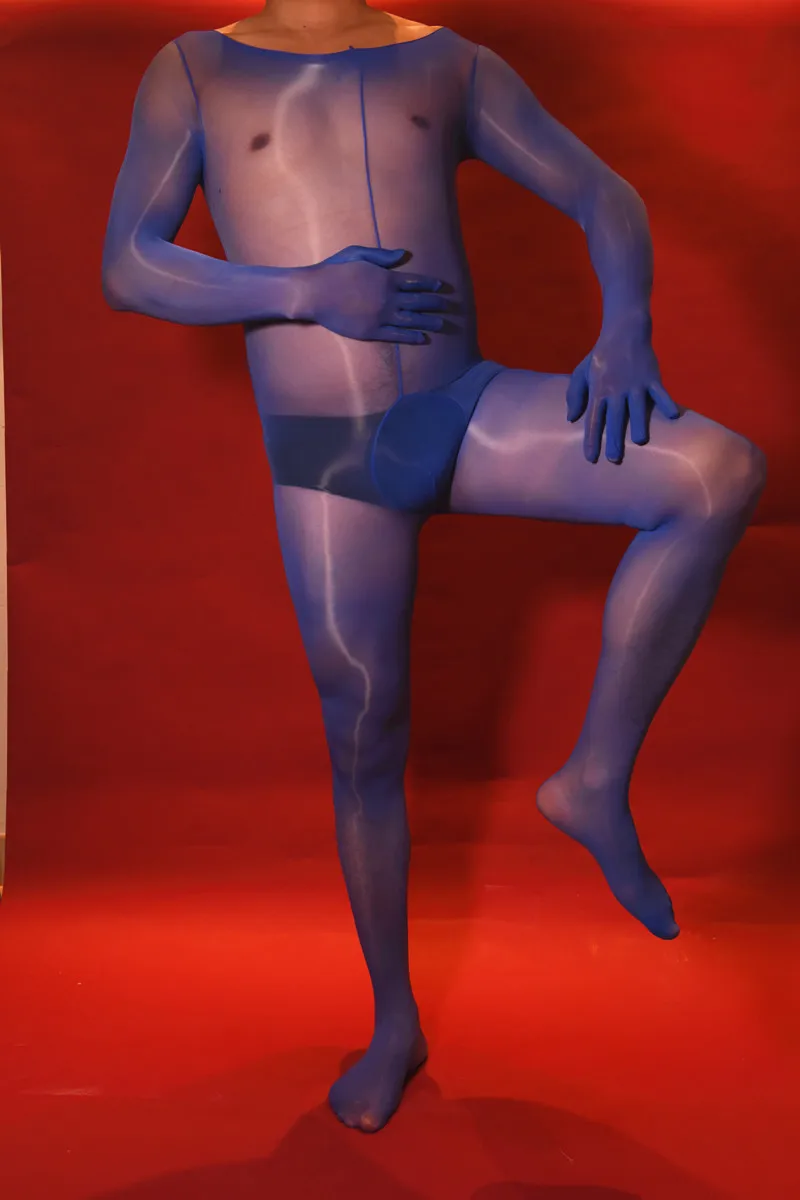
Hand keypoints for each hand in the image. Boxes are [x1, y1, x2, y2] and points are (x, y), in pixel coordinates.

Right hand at [299, 245, 446, 342]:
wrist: (315, 293)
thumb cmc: (334, 270)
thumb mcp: (358, 253)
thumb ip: (382, 256)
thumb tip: (403, 254)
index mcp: (386, 278)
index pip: (415, 282)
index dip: (430, 285)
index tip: (441, 287)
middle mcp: (388, 298)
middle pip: (418, 302)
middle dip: (435, 303)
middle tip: (447, 306)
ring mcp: (381, 316)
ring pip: (412, 320)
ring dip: (429, 322)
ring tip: (442, 324)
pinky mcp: (372, 331)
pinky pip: (397, 335)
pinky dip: (411, 336)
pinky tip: (422, 338)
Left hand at [566, 320, 681, 463]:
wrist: (624, 331)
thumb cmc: (601, 356)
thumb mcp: (581, 372)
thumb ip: (575, 395)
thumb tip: (571, 419)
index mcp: (598, 391)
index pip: (593, 420)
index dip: (591, 440)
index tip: (591, 458)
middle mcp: (616, 390)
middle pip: (615, 418)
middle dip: (614, 439)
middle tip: (614, 459)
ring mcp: (635, 384)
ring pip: (637, 407)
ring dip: (639, 424)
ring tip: (640, 442)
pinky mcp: (651, 377)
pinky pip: (660, 392)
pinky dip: (667, 403)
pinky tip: (673, 416)